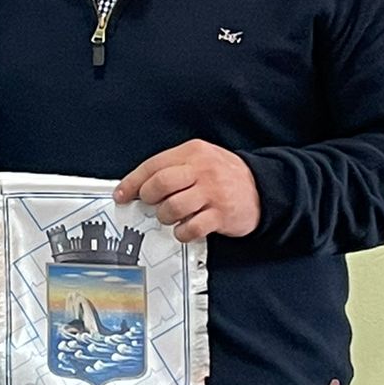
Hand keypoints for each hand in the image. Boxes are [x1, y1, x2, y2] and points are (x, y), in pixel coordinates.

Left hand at [117, 140, 260, 241]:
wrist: (262, 188)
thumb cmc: (223, 175)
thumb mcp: (200, 159)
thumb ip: (173, 167)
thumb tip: (139, 185)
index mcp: (192, 152)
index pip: (153, 165)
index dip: (132, 182)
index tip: (121, 194)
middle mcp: (202, 170)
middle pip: (160, 184)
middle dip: (148, 198)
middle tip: (151, 204)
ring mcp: (212, 193)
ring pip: (172, 208)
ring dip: (165, 216)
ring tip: (171, 216)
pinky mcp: (220, 215)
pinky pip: (191, 228)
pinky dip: (182, 232)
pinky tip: (185, 228)